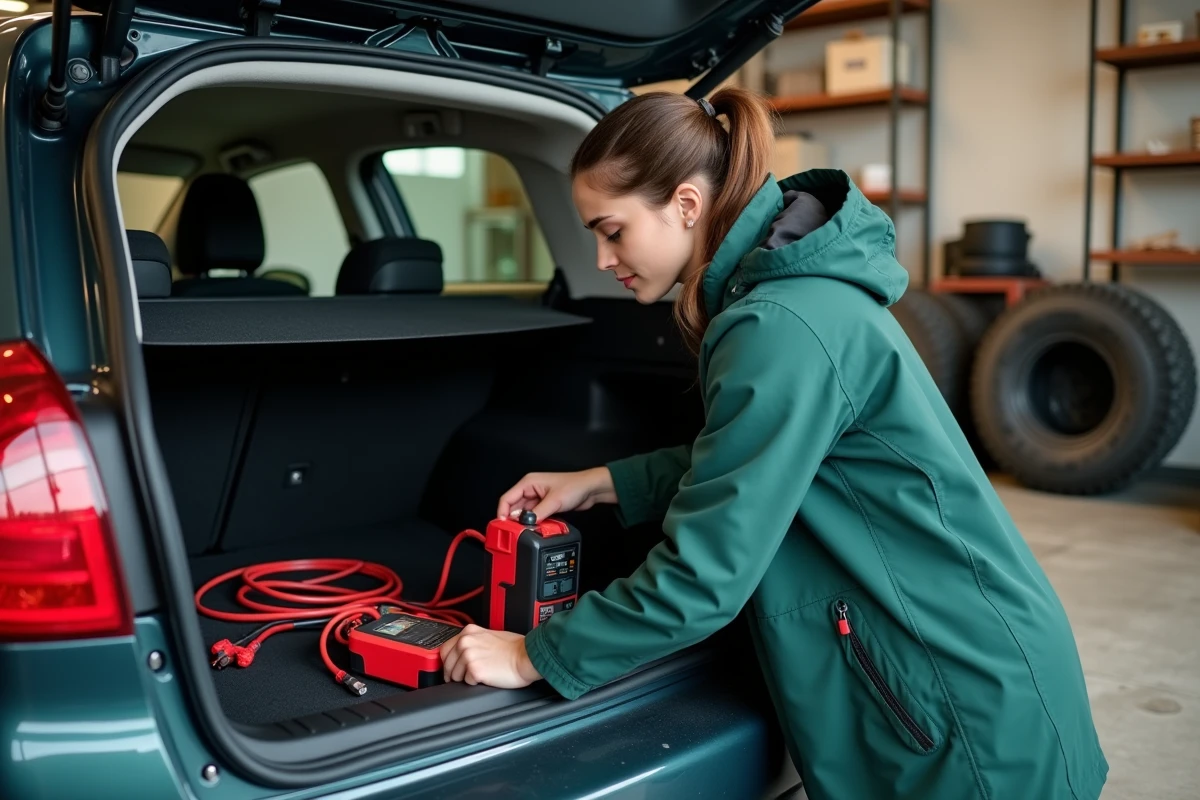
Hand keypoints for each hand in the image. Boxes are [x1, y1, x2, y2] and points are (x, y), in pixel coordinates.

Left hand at [441, 624, 542, 688]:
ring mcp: (468, 656)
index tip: (452, 668)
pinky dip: (475, 683)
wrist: (526, 656)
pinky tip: (486, 677)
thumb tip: (461, 652)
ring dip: (466, 678)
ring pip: (455, 676)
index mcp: (469, 632)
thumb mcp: (489, 635)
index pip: (445, 649)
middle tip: (465, 676)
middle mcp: (465, 642)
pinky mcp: (474, 671)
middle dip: (454, 673)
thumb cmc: (514, 648)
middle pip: (447, 664)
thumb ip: (473, 641)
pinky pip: (466, 683)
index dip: (448, 662)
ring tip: (481, 674)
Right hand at [497, 467, 616, 520]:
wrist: (590, 489)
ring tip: (526, 530)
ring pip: (524, 513)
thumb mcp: (554, 501)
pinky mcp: (545, 505)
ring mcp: (538, 498)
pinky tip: (536, 528)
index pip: (507, 498)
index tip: (502, 525)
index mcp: (528, 483)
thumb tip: (525, 523)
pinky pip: (534, 515)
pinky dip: (534, 522)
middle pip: (514, 507)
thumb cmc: (574, 486)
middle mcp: (531, 489)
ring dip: (525, 522)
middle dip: (514, 519)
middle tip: (514, 531)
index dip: (502, 512)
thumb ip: (538, 513)